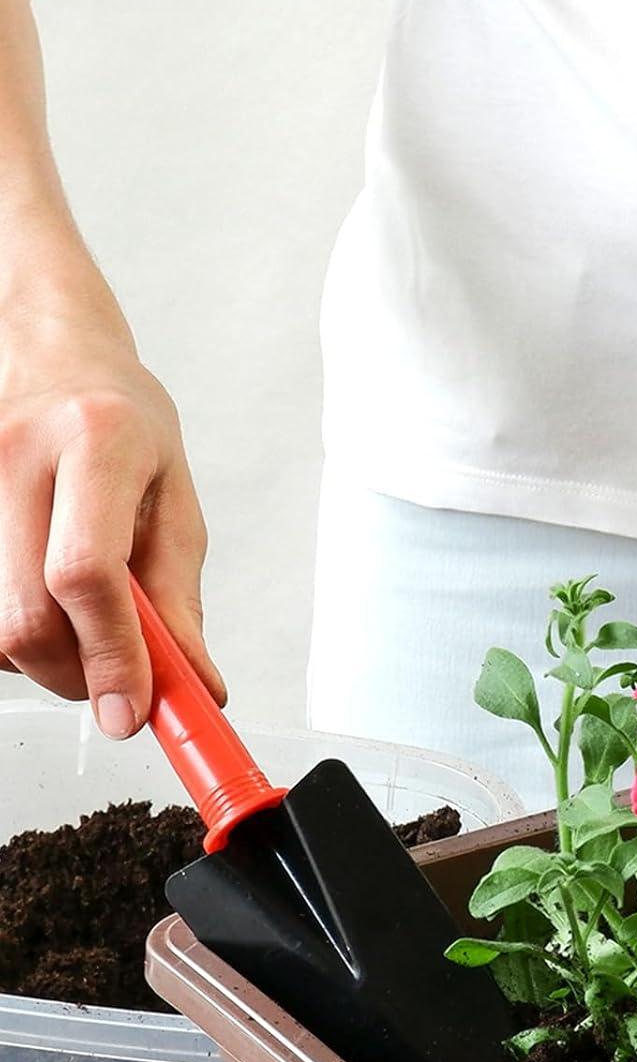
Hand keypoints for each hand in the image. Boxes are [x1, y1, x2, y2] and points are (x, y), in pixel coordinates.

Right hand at [0, 307, 222, 734]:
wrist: (49, 349)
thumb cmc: (122, 421)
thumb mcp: (174, 500)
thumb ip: (179, 597)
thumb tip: (194, 686)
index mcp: (96, 443)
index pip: (87, 575)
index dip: (109, 657)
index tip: (131, 712)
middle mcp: (13, 454)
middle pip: (25, 615)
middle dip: (76, 675)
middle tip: (114, 683)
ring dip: (40, 660)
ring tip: (80, 628)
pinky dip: (7, 636)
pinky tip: (38, 606)